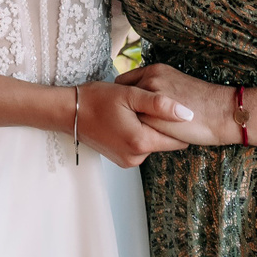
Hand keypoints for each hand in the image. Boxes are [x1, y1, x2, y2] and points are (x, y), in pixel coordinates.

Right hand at [73, 80, 191, 166]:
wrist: (69, 112)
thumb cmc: (96, 99)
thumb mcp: (129, 94)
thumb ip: (160, 104)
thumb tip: (188, 114)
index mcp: (140, 142)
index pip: (177, 139)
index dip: (179, 123)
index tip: (175, 108)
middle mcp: (136, 157)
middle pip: (165, 142)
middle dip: (162, 125)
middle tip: (149, 105)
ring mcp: (128, 161)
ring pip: (152, 144)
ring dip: (150, 129)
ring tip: (135, 111)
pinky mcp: (121, 160)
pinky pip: (140, 147)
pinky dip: (139, 134)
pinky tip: (128, 120)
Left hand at [114, 63, 231, 145]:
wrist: (223, 112)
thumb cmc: (205, 103)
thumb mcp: (177, 83)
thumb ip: (158, 88)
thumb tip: (144, 101)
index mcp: (156, 70)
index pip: (125, 82)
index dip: (126, 97)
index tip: (127, 108)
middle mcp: (150, 79)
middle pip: (123, 96)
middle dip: (124, 109)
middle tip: (128, 121)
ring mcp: (150, 96)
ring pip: (129, 112)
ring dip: (131, 121)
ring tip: (137, 130)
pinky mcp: (152, 115)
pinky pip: (138, 126)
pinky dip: (139, 132)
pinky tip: (148, 137)